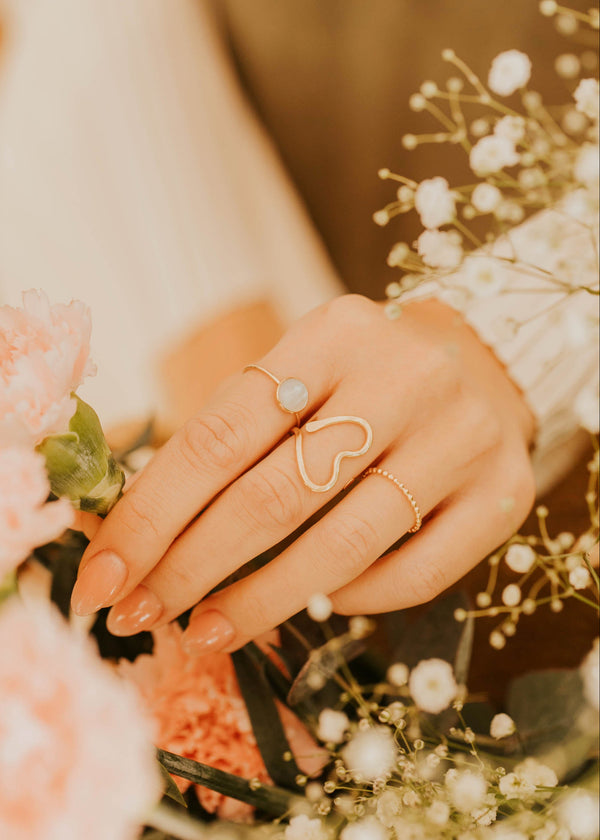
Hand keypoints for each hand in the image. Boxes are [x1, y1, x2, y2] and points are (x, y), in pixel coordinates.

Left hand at [71, 295, 535, 652]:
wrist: (482, 365)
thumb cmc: (362, 379)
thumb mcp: (297, 375)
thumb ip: (230, 436)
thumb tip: (137, 531)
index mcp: (332, 334)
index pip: (221, 434)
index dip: (153, 513)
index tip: (104, 573)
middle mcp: (404, 378)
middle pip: (275, 495)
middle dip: (192, 567)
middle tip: (141, 612)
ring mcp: (461, 437)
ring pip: (343, 546)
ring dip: (261, 601)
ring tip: (208, 630)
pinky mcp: (501, 493)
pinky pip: (414, 574)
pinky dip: (352, 601)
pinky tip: (316, 605)